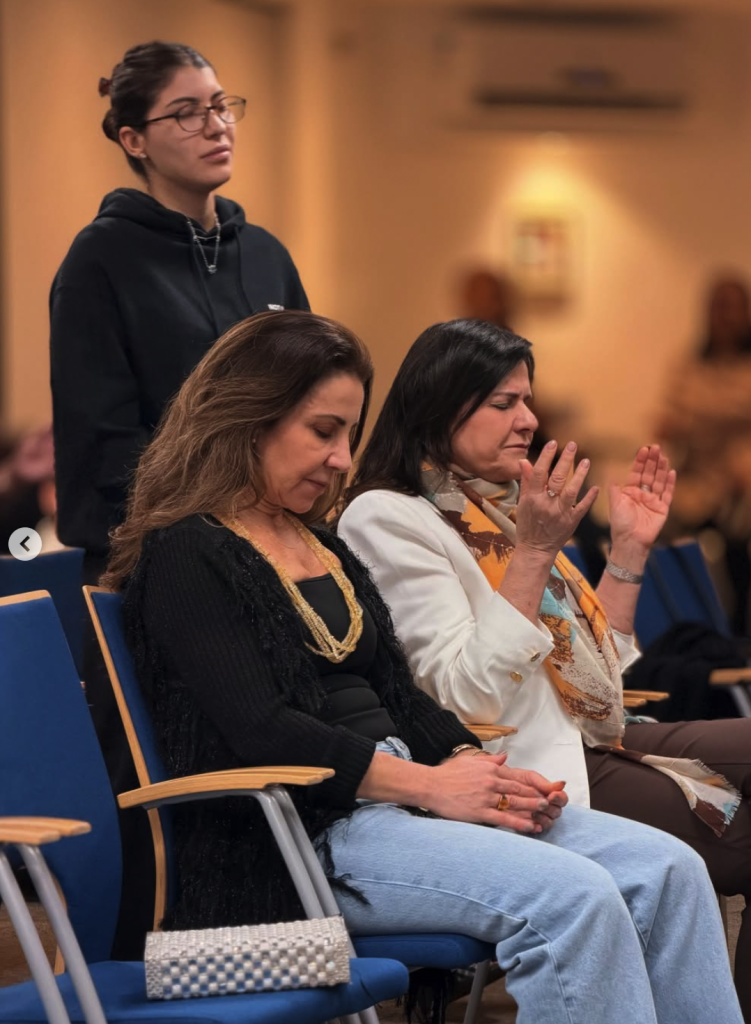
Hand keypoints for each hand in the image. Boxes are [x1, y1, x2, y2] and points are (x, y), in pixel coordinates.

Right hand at [427, 752, 566, 833]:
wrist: (431, 785)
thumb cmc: (448, 774)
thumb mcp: (470, 762)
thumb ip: (490, 760)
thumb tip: (505, 756)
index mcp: (490, 770)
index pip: (516, 779)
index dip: (532, 786)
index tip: (543, 791)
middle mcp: (491, 782)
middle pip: (519, 791)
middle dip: (536, 797)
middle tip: (551, 803)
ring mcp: (486, 797)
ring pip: (514, 804)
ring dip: (532, 809)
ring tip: (545, 814)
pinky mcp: (480, 811)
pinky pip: (503, 818)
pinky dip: (518, 822)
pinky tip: (529, 826)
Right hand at [515, 440, 598, 557]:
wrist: (536, 549)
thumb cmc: (527, 525)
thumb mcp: (522, 503)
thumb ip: (526, 481)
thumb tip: (524, 461)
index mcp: (533, 498)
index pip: (539, 473)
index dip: (546, 457)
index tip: (553, 444)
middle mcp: (546, 504)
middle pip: (557, 478)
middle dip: (565, 460)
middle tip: (573, 445)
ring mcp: (560, 513)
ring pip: (571, 491)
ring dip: (579, 475)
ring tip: (586, 461)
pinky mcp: (571, 522)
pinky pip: (582, 507)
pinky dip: (590, 497)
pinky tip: (596, 487)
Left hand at [609, 445, 675, 554]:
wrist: (630, 541)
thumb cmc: (620, 524)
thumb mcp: (615, 502)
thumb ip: (614, 487)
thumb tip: (609, 471)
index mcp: (631, 492)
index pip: (637, 473)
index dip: (640, 461)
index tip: (643, 449)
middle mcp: (643, 494)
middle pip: (649, 474)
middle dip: (652, 461)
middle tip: (656, 447)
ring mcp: (654, 501)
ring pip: (659, 481)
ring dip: (661, 469)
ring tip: (664, 456)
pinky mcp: (663, 509)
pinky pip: (667, 494)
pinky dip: (670, 483)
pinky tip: (671, 472)